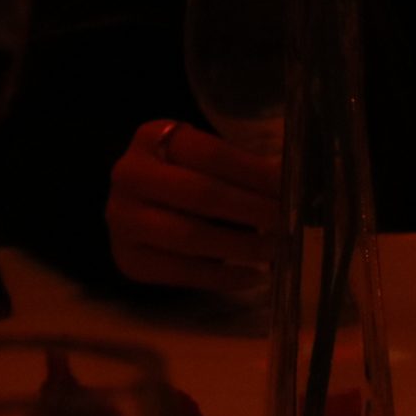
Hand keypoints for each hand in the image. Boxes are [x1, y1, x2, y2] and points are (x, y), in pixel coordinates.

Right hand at [106, 120, 282, 292]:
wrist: (134, 206)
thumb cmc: (183, 175)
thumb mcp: (202, 158)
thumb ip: (240, 168)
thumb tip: (292, 183)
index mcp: (152, 138)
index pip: (212, 154)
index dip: (254, 172)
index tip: (288, 187)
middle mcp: (130, 176)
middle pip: (201, 194)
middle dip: (251, 209)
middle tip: (287, 220)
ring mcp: (123, 221)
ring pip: (190, 237)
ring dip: (241, 245)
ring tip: (276, 249)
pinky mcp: (129, 260)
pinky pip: (182, 273)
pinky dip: (223, 276)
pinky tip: (253, 275)